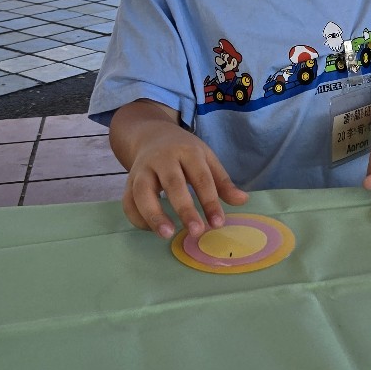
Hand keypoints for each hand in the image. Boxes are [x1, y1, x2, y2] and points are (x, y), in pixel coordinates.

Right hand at [121, 122, 247, 239]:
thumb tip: (242, 200)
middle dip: (184, 209)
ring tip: (167, 235)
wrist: (151, 134)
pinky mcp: (128, 181)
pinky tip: (153, 230)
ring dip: (153, 215)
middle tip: (196, 232)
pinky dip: (137, 217)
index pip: (201, 178)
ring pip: (142, 192)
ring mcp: (142, 169)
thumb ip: (222, 181)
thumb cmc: (184, 151)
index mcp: (187, 152)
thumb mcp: (206, 158)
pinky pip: (128, 201)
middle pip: (172, 184)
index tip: (218, 223)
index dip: (210, 201)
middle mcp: (162, 159)